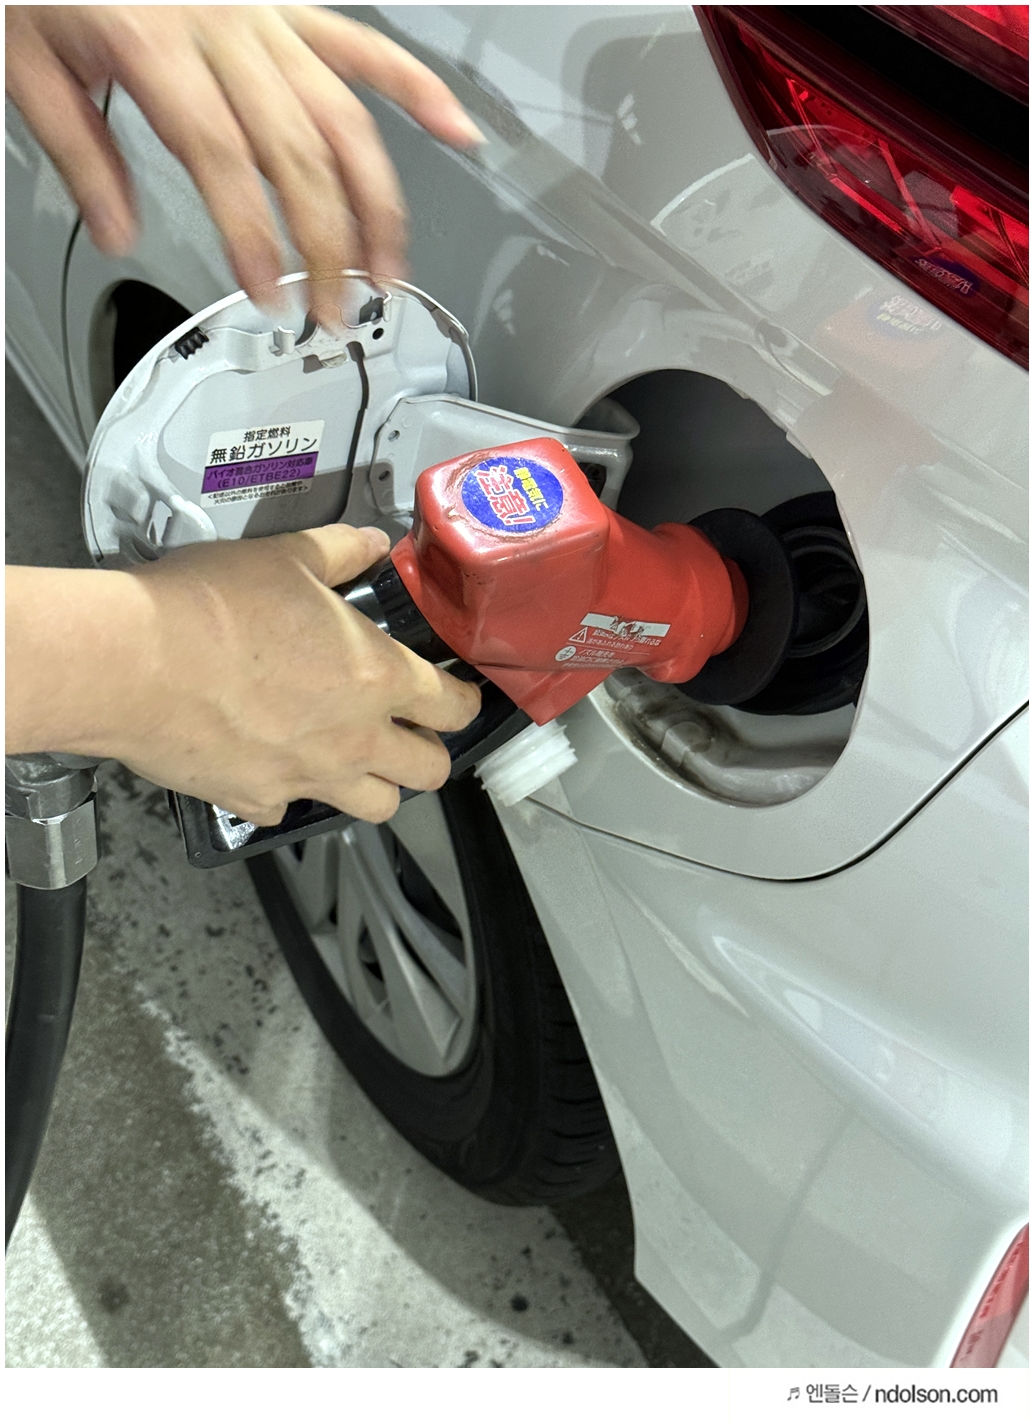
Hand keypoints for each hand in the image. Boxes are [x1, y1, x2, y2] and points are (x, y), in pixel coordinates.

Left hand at [4, 6, 483, 326]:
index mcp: (154, 41)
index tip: (267, 293)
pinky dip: (414, 88)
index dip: (254, 234)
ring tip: (388, 267)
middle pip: (297, 152)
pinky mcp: (288, 7)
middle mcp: (224, 25)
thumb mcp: (29, 64)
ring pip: (342, 117)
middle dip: (326, 244)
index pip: (223, 158)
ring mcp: (266, 16)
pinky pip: (363, 48)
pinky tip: (454, 131)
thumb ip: (80, 153)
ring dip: (376, 201)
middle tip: (334, 307)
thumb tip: (120, 232)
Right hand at [5, 526, 480, 824]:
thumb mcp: (288, 556)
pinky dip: (288, 794)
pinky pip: (289, 811)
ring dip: (376, 787)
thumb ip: (341, 552)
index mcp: (378, 677)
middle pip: (430, 773)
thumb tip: (371, 542)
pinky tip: (271, 765)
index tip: (458, 696)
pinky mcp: (255, 801)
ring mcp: (308, 778)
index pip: (455, 708)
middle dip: (429, 753)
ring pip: (377, 808)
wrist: (134, 661)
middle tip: (410, 731)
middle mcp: (356, 740)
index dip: (464, 702)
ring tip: (355, 760)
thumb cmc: (214, 605)